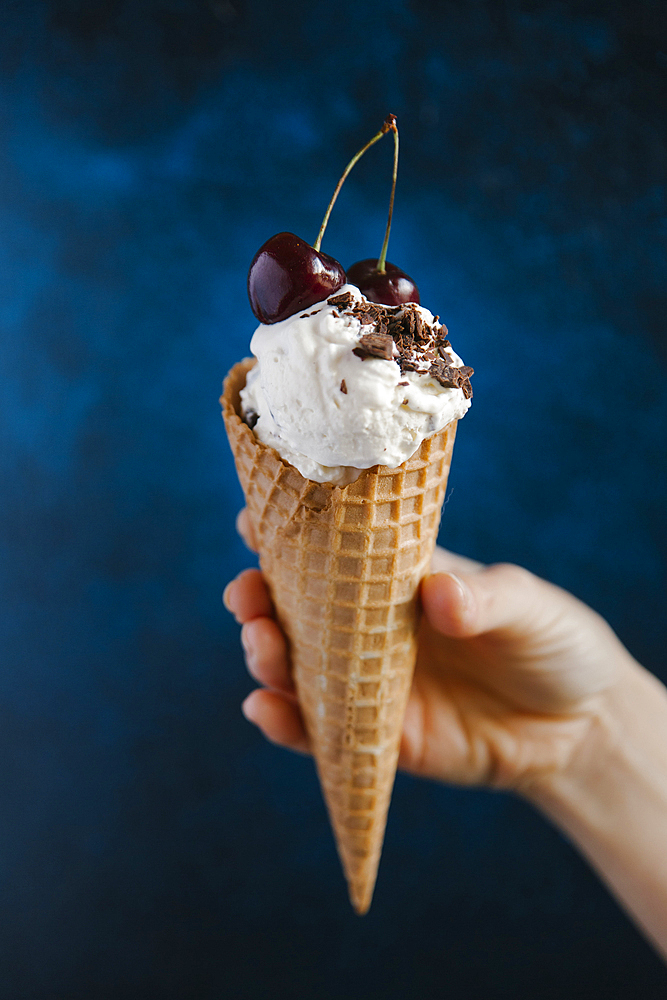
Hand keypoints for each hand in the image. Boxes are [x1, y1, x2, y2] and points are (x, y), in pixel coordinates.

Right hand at [224, 509, 636, 794]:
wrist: (582, 727)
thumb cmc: (555, 641)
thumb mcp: (529, 605)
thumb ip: (485, 597)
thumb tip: (436, 594)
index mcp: (401, 580)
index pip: (335, 550)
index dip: (289, 533)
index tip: (252, 520)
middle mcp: (372, 628)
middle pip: (296, 609)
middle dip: (258, 598)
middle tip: (246, 594)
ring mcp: (370, 683)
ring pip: (297, 668)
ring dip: (265, 655)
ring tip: (260, 644)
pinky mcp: (379, 738)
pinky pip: (320, 733)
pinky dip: (285, 723)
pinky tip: (264, 708)